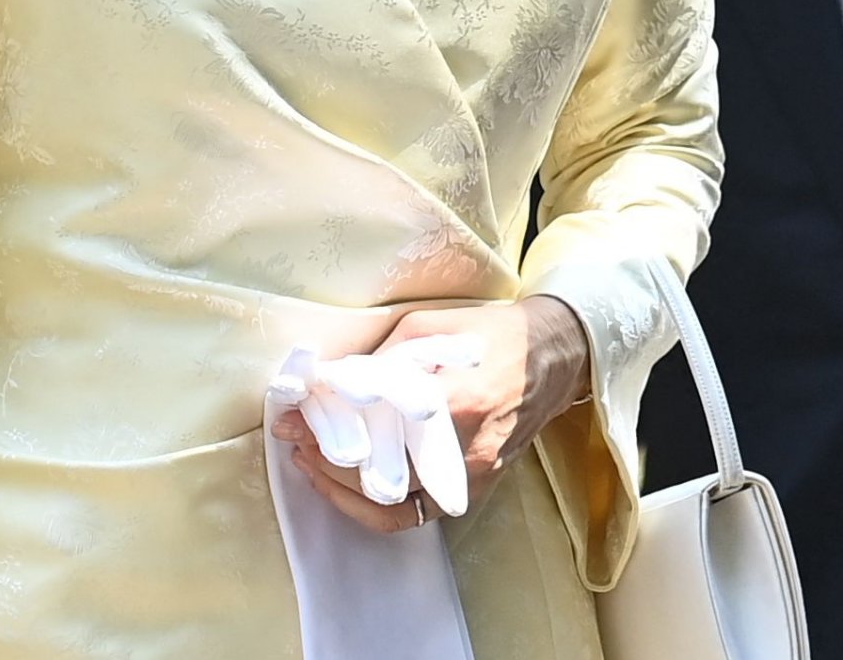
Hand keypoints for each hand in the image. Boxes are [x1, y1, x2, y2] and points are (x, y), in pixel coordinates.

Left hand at [273, 296, 589, 534]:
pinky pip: (416, 514)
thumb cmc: (487, 332)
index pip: (370, 421)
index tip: (290, 413)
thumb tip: (330, 383)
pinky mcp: (473, 488)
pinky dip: (376, 509)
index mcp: (450, 397)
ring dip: (342, 485)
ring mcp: (469, 475)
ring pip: (391, 501)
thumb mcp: (427, 328)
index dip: (324, 421)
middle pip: (376, 468)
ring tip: (310, 462)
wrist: (551, 355)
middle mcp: (460, 446)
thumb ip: (382, 360)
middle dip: (325, 454)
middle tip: (292, 437)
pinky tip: (347, 489)